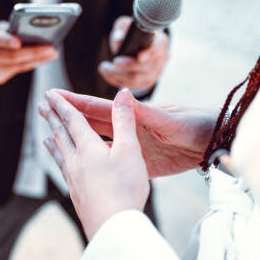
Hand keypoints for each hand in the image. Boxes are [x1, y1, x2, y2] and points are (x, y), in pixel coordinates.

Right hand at [0, 21, 58, 84]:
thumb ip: (5, 30)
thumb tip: (30, 31)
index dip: (5, 41)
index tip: (18, 42)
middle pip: (12, 56)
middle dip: (34, 52)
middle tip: (51, 48)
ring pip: (18, 65)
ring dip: (38, 59)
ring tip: (52, 53)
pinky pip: (17, 70)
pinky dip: (30, 64)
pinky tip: (42, 59)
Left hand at [39, 89, 148, 238]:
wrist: (113, 227)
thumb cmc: (125, 188)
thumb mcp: (130, 150)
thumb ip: (125, 120)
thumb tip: (123, 93)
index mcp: (88, 148)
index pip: (72, 120)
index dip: (62, 104)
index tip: (49, 94)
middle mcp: (76, 161)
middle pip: (61, 135)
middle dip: (52, 118)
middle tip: (41, 106)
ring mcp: (74, 180)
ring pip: (60, 155)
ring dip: (53, 142)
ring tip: (44, 137)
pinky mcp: (77, 195)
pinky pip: (64, 173)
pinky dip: (60, 164)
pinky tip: (63, 168)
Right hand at [52, 89, 216, 176]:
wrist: (216, 144)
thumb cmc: (197, 125)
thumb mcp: (171, 119)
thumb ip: (145, 111)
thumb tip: (122, 95)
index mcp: (132, 115)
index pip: (96, 107)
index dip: (74, 102)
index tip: (53, 95)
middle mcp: (127, 128)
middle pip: (90, 122)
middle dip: (66, 115)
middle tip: (43, 108)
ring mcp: (132, 146)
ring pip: (97, 141)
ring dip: (76, 137)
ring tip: (54, 132)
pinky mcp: (139, 163)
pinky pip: (112, 162)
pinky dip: (95, 161)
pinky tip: (83, 163)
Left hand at [98, 16, 169, 89]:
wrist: (134, 46)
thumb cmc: (130, 34)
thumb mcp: (124, 26)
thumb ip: (121, 29)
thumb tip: (119, 40)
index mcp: (159, 41)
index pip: (159, 47)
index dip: (151, 53)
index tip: (139, 56)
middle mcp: (161, 58)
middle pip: (147, 67)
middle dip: (129, 66)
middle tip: (114, 62)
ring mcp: (156, 72)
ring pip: (138, 79)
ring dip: (118, 75)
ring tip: (104, 68)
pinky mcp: (147, 82)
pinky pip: (133, 86)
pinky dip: (117, 81)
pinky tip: (108, 74)